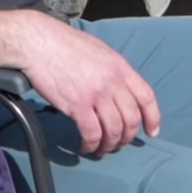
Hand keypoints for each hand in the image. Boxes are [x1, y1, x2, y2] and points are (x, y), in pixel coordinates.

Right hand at [1, 11, 159, 156]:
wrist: (39, 42)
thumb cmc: (65, 44)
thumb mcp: (99, 51)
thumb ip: (113, 71)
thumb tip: (118, 90)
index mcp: (121, 67)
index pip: (146, 97)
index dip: (152, 118)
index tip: (151, 132)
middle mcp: (113, 82)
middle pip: (131, 119)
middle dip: (126, 137)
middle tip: (117, 144)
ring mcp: (96, 95)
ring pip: (113, 130)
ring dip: (109, 145)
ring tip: (100, 150)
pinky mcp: (77, 105)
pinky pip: (92, 133)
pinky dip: (91, 145)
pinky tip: (84, 147)